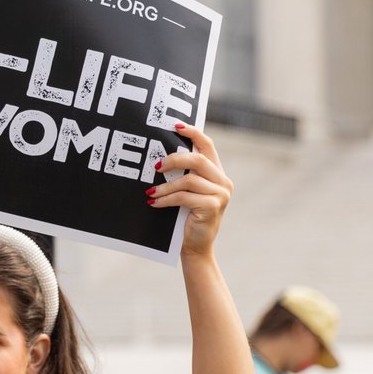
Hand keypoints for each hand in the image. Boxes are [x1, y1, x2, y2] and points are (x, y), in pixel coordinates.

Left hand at [145, 123, 231, 257]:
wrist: (195, 247)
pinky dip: (166, 199)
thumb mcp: (186, 193)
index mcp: (217, 174)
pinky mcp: (213, 206)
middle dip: (173, 160)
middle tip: (155, 167)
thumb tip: (158, 159)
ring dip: (165, 187)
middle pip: (197, 159)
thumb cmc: (186, 218)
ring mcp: (221, 194)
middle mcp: (223, 181)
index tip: (175, 126)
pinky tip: (154, 203)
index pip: (208, 146)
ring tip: (149, 193)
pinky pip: (184, 197)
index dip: (193, 133)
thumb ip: (182, 175)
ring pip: (188, 180)